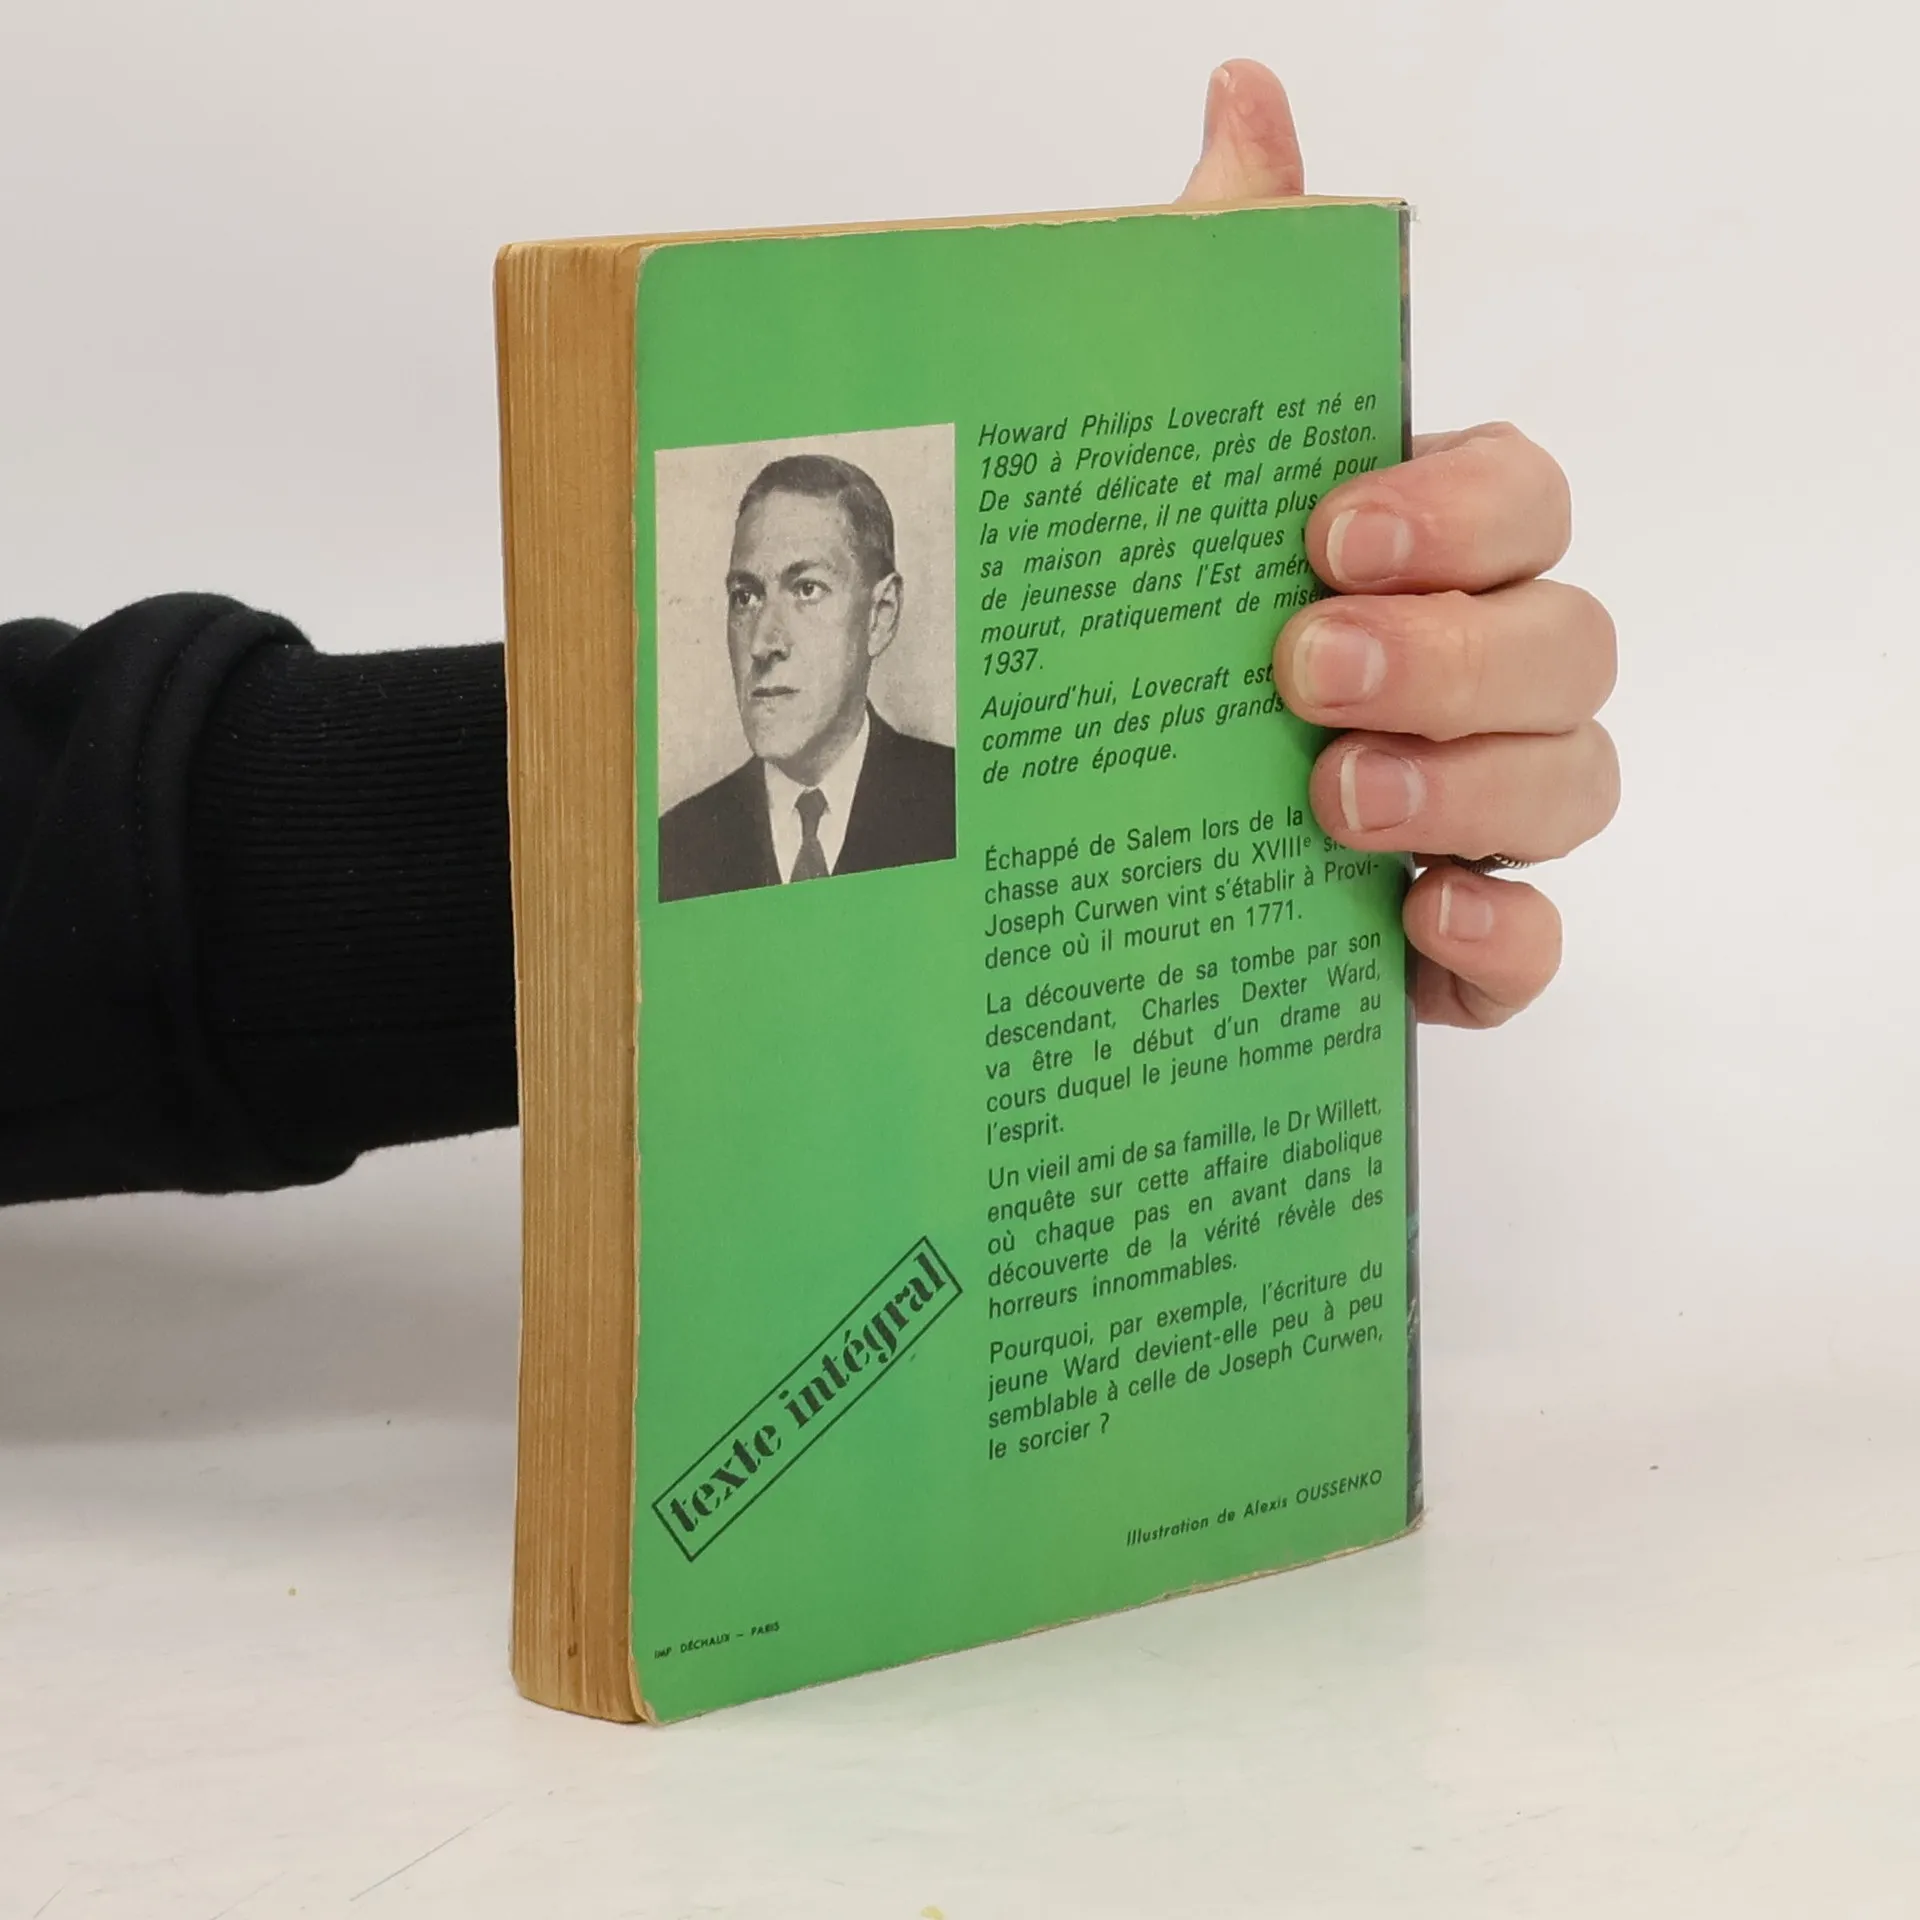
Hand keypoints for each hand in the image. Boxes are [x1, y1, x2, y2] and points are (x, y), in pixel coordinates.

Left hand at [1177, 61, 1618, 1026]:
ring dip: (1476, 792)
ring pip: (1572, 786)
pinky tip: (1414, 927)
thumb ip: (1218, 282)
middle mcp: (1474, 668)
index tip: (1330, 533)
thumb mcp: (1153, 451)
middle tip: (1305, 672)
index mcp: (1420, 549)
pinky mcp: (1443, 933)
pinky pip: (1530, 947)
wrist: (1058, 817)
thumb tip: (1243, 97)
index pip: (1517, 496)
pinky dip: (1498, 943)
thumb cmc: (1148, 613)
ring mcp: (1473, 804)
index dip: (1457, 510)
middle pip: (1568, 643)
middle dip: (1456, 655)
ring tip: (1334, 801)